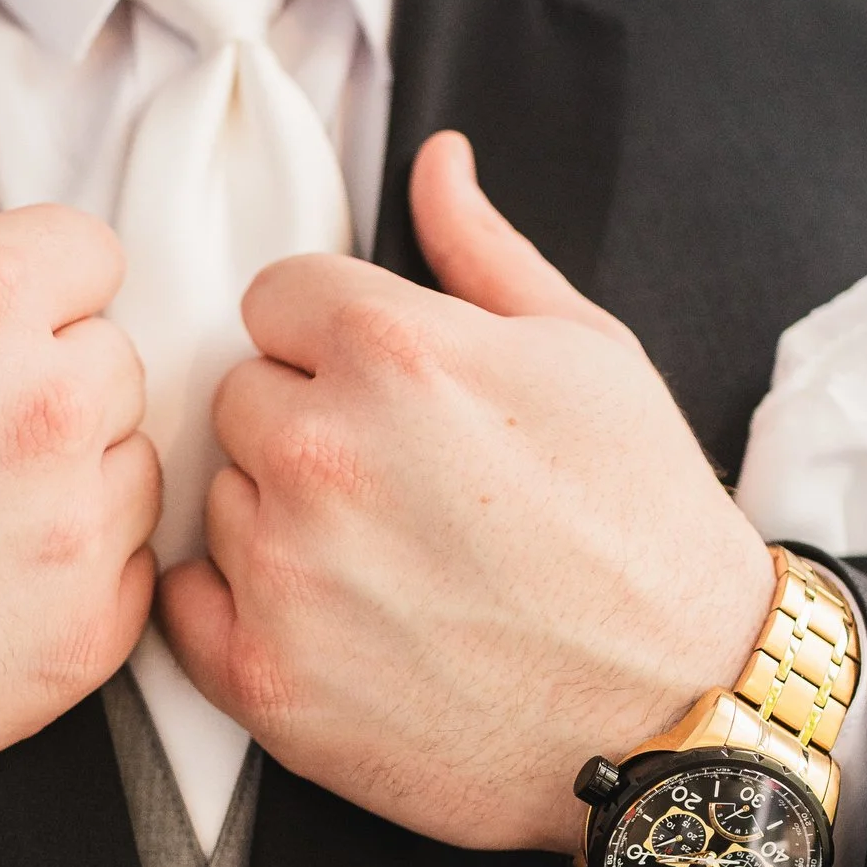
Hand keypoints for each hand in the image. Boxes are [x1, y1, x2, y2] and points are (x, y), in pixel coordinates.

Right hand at [0, 77, 158, 866]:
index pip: (88, 251)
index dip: (26, 285)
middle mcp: (39, 412)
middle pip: (114, 357)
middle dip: (43, 377)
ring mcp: (66, 535)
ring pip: (133, 466)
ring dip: (69, 477)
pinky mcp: (75, 642)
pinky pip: (132, 575)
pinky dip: (73, 577)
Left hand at [157, 130, 772, 855]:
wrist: (681, 705)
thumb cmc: (645, 527)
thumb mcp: (590, 353)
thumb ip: (482, 251)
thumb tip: (435, 161)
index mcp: (394, 350)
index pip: (275, 298)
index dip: (333, 341)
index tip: (389, 393)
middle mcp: (321, 453)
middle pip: (241, 397)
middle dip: (308, 426)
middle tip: (404, 488)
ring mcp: (286, 572)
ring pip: (222, 499)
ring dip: (280, 521)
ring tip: (392, 563)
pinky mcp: (265, 678)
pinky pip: (186, 604)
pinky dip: (240, 610)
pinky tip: (335, 619)